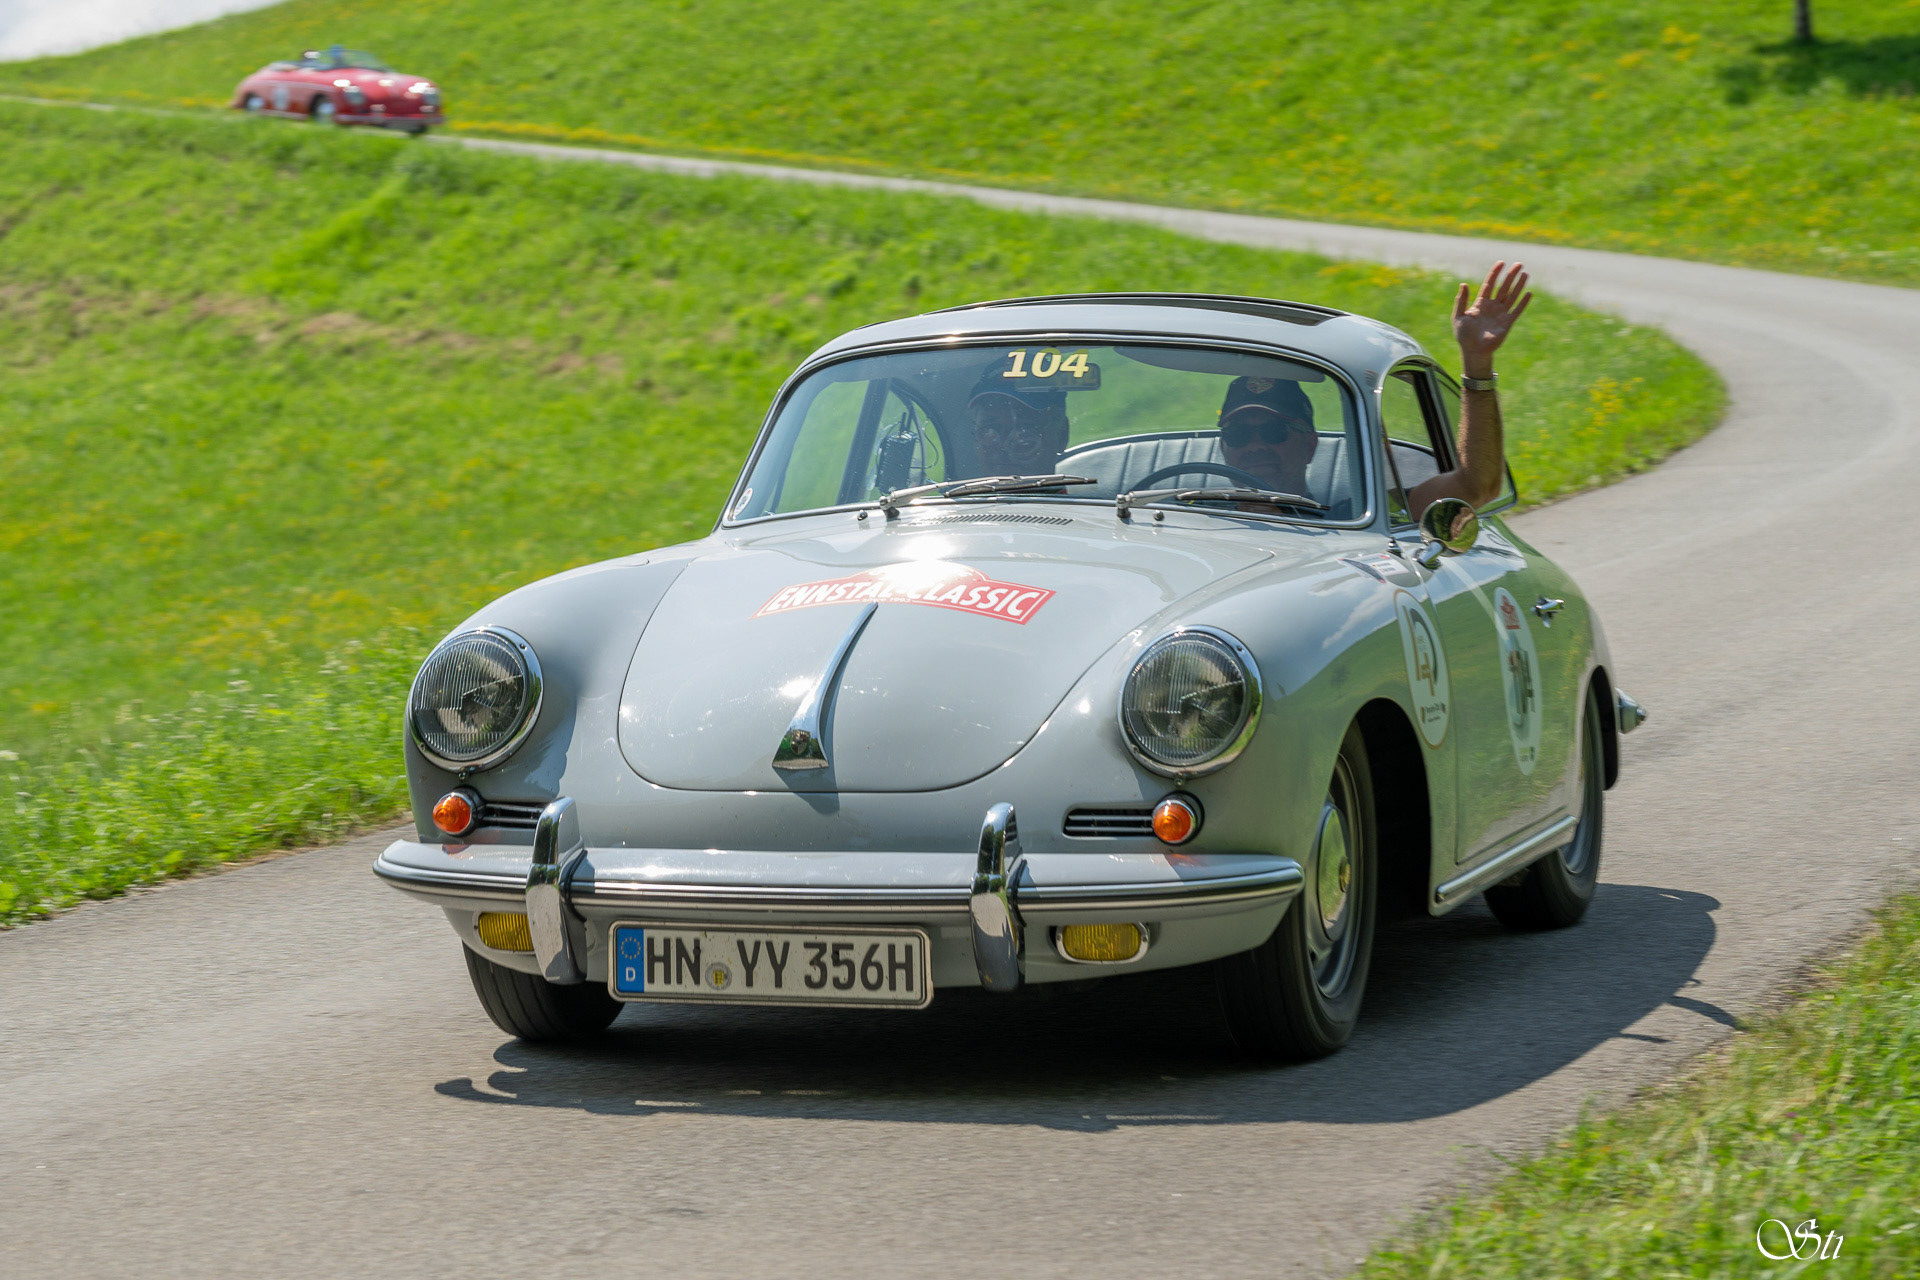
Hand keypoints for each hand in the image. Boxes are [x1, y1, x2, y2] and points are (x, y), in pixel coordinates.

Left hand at [1453, 261, 1531, 377]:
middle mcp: (1492, 307)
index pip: (1489, 284)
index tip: (1501, 263)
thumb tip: (1463, 284)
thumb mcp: (1458, 316)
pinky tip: (1529, 293)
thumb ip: (1461, 301)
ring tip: (1525, 274)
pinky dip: (1523, 303)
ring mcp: (1501, 314)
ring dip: (1519, 285)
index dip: (1495, 274)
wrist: (1473, 351)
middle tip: (1518, 264)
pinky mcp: (1507, 323)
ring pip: (1512, 296)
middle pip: (1503, 287)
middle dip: (1510, 276)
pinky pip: (1517, 311)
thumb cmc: (1464, 335)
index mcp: (1480, 303)